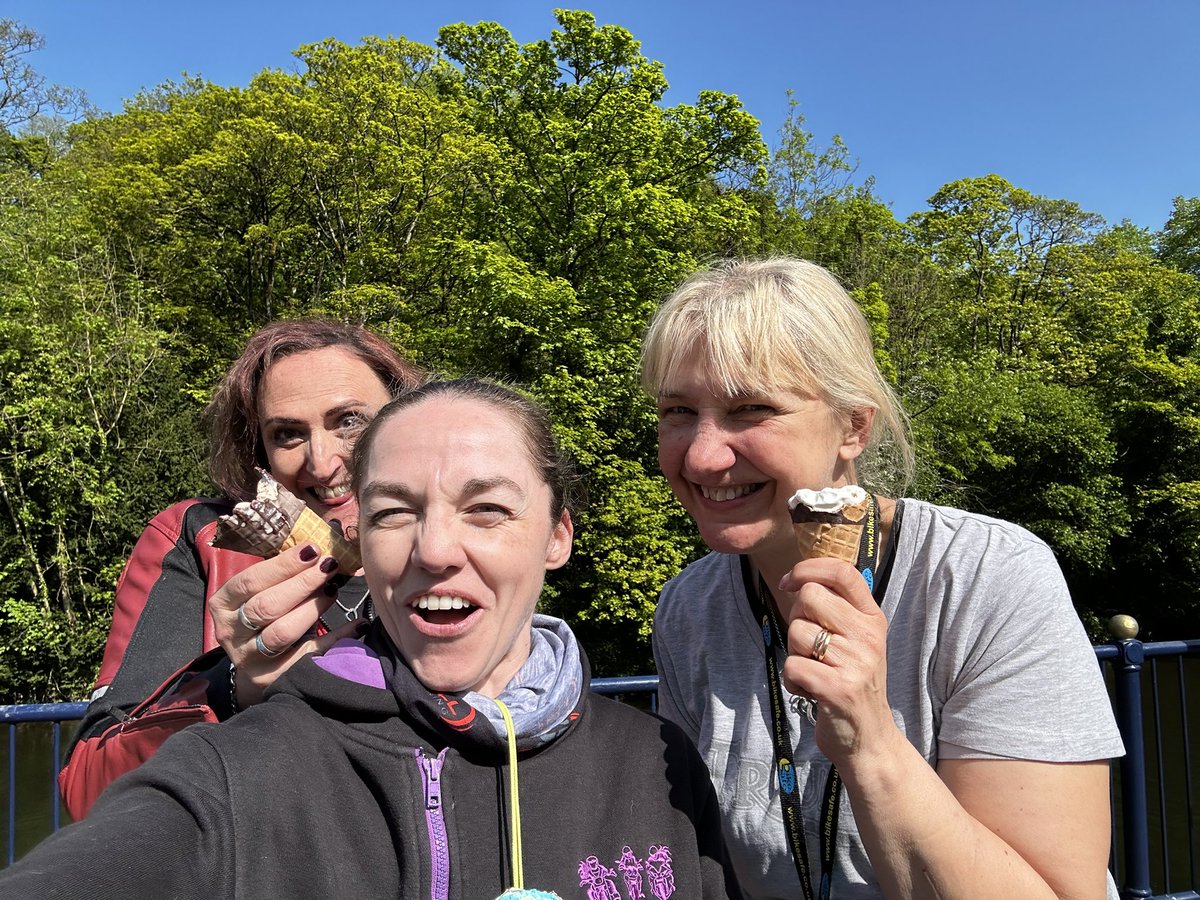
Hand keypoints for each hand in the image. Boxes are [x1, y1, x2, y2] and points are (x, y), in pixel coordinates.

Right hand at [209, 544, 364, 707]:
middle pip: (267, 606)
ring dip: (313, 608)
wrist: (258, 662)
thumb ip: (280, 573)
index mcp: (223, 604)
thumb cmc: (265, 613)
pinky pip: (308, 655)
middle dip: (302, 584)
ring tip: (333, 590)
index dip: (283, 565)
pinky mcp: (273, 678)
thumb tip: (317, 549)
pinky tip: (357, 624)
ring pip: (282, 633)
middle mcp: (231, 632)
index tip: (313, 550)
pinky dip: (336, 638)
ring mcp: (249, 658)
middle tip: (329, 566)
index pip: (250, 581)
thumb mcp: (261, 592)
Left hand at [778, 558, 896, 767]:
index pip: (843, 572)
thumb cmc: (852, 683)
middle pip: (809, 597)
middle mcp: (868, 636)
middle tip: (809, 646)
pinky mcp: (838, 689)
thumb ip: (836, 609)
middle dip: (796, 618)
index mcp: (872, 618)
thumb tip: (799, 577)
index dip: (808, 568)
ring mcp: (856, 662)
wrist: (869, 740)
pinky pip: (792, 665)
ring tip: (814, 672)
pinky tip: (809, 691)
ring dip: (794, 653)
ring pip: (796, 632)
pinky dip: (792, 681)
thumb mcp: (856, 641)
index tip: (788, 582)